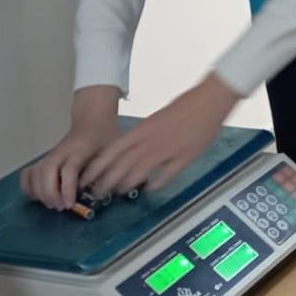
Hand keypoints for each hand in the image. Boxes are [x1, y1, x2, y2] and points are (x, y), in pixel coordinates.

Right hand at [21, 86, 123, 209]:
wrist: (93, 120)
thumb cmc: (106, 136)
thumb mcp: (115, 150)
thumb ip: (110, 170)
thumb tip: (107, 194)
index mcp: (81, 149)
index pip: (69, 169)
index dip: (67, 188)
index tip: (70, 204)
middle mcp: (62, 151)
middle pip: (46, 171)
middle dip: (50, 193)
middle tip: (61, 207)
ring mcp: (52, 155)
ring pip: (35, 172)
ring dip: (40, 192)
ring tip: (53, 204)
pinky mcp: (46, 159)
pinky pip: (29, 172)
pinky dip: (30, 186)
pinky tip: (39, 197)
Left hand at [80, 74, 238, 196]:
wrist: (209, 101)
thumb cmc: (184, 106)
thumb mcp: (156, 119)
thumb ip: (143, 135)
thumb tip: (131, 150)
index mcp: (142, 129)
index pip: (112, 151)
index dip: (97, 167)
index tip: (86, 178)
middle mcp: (151, 141)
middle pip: (123, 165)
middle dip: (107, 181)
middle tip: (97, 194)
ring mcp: (168, 151)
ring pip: (140, 172)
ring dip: (127, 184)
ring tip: (118, 193)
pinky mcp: (184, 157)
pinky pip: (166, 175)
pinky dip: (156, 184)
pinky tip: (149, 190)